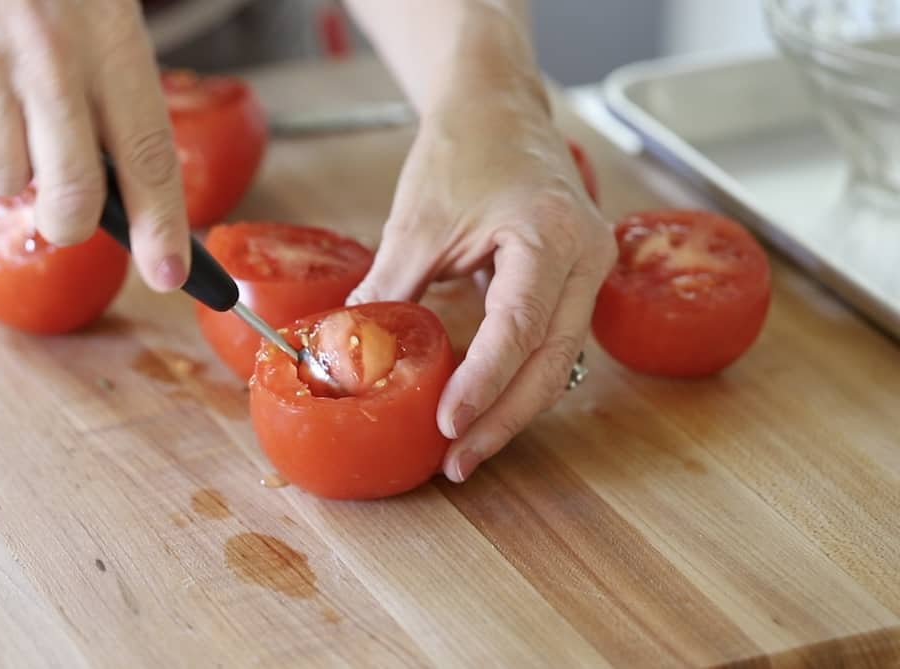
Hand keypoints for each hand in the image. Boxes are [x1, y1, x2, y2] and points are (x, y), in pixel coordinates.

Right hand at [0, 0, 189, 289]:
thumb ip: (117, 74)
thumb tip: (129, 166)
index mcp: (103, 35)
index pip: (145, 156)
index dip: (163, 227)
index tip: (173, 273)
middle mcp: (44, 62)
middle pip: (71, 197)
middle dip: (74, 222)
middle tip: (73, 208)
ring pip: (2, 179)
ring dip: (12, 166)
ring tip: (10, 104)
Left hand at [348, 85, 616, 482]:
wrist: (498, 107)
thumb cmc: (466, 148)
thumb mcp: (419, 220)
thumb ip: (391, 288)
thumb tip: (352, 351)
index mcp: (552, 235)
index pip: (521, 326)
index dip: (485, 382)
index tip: (449, 424)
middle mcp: (587, 258)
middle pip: (551, 361)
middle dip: (503, 418)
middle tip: (457, 461)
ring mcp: (589, 272)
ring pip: (556, 360)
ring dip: (511, 407)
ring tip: (465, 447)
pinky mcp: (574, 282)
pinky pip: (550, 342)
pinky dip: (516, 377)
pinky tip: (483, 407)